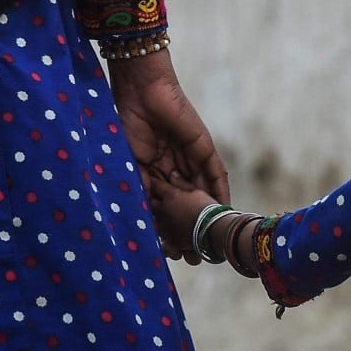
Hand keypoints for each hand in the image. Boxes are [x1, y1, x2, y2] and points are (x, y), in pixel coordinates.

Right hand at [107, 50, 228, 256]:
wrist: (140, 93)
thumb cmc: (127, 127)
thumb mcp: (132, 168)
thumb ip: (142, 193)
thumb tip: (147, 225)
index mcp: (155, 177)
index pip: (165, 211)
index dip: (167, 233)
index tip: (169, 255)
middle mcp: (175, 172)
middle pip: (186, 208)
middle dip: (190, 233)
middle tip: (193, 258)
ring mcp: (191, 162)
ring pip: (202, 196)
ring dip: (206, 219)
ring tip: (209, 243)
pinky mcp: (204, 150)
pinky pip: (217, 175)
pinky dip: (221, 194)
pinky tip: (223, 213)